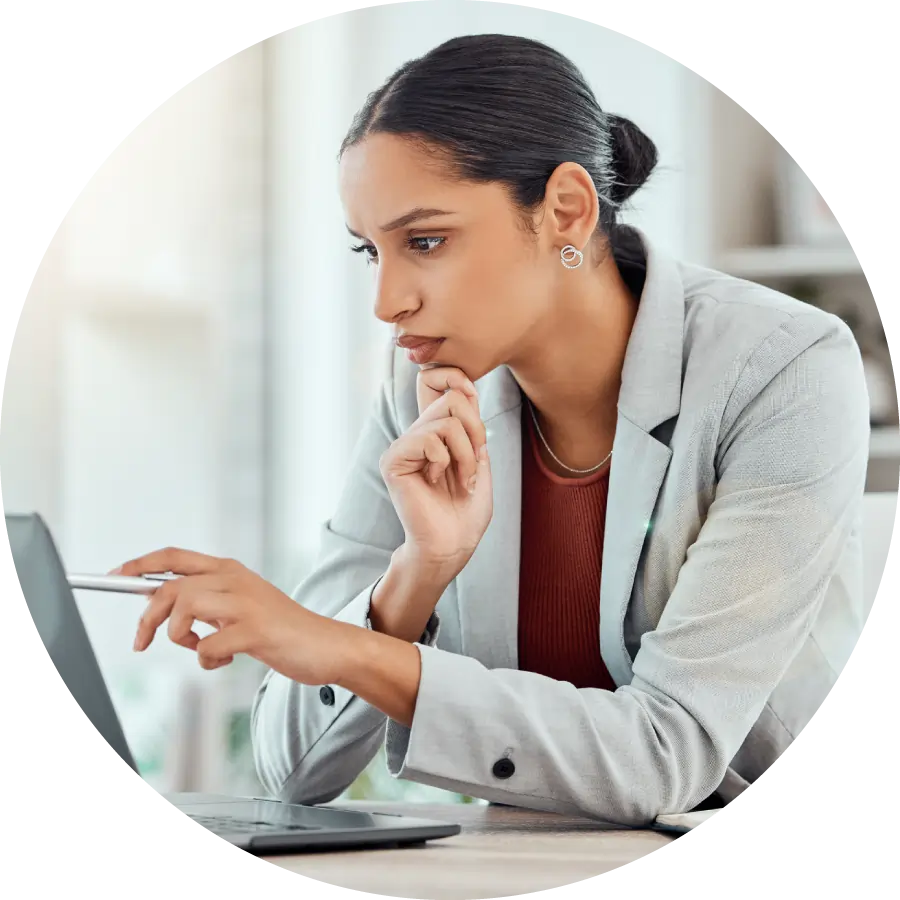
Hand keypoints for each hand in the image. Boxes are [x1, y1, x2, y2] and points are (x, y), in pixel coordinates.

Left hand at [114, 548, 351, 683]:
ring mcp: (246, 603)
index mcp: (230, 570)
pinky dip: (207, 660)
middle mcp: (235, 580)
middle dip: (147, 617)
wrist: (325, 645)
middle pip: (170, 587)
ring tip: (200, 648)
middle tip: (142, 642)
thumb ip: (206, 602)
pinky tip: (225, 660)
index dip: (140, 565)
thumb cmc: (279, 629)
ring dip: (178, 636)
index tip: (114, 576)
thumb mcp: (239, 606)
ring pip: (184, 607)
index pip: (175, 557)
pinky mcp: (255, 630)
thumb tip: (159, 605)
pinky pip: (208, 645)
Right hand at [379, 366, 492, 580]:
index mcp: (435, 432)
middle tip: (477, 460)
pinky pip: (429, 438)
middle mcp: (416, 434)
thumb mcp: (479, 461)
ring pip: (445, 420)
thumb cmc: (466, 511)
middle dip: (477, 429)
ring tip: (462, 479)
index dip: (460, 381)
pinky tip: (436, 480)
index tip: (478, 410)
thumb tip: (465, 392)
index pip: (439, 384)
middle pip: (451, 397)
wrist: (452, 544)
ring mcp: (402, 446)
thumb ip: (471, 428)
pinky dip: (445, 460)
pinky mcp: (393, 459)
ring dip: (465, 452)